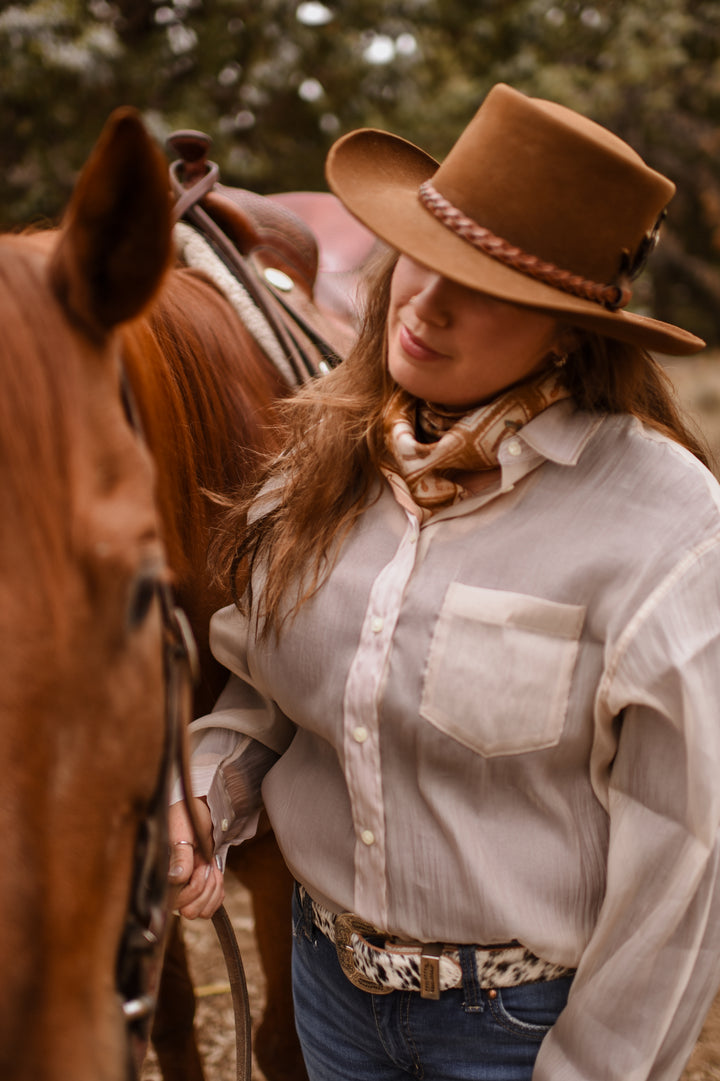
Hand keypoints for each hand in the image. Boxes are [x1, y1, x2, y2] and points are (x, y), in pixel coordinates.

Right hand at [168, 798, 224, 918]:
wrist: (197, 813)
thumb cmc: (184, 820)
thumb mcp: (181, 835)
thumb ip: (179, 857)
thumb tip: (175, 879)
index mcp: (158, 878)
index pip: (176, 903)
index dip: (194, 886)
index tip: (201, 864)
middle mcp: (168, 890)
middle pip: (191, 912)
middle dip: (206, 887)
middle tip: (206, 864)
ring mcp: (182, 893)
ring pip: (203, 912)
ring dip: (213, 888)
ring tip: (210, 866)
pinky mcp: (196, 892)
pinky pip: (211, 907)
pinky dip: (218, 891)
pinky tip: (214, 873)